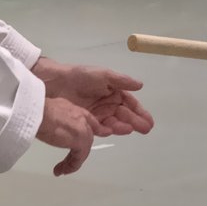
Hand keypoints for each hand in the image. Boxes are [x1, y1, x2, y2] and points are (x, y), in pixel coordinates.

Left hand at [33, 57, 153, 135]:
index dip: (140, 112)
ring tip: (131, 129)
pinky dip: (107, 130)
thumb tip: (140, 85)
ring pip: (114, 122)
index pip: (130, 104)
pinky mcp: (88, 122)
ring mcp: (98, 115)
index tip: (149, 121)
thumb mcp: (103, 75)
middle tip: (146, 129)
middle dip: (136, 122)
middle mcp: (108, 105)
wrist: (57, 83)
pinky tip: (113, 131)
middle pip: (125, 115)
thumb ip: (121, 81)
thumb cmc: (81, 76)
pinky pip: (100, 127)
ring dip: (123, 126)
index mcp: (114, 92)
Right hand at [36, 96, 106, 175]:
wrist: (39, 112)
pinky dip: (71, 166)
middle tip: (75, 161)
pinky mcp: (80, 140)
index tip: (104, 132)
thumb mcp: (47, 111)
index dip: (95, 128)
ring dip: (72, 161)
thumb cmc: (37, 110)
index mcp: (73, 109)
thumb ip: (52, 118)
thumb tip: (46, 125)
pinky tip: (63, 170)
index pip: (88, 119)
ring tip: (62, 169)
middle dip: (82, 149)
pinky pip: (79, 157)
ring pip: (84, 148)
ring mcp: (82, 129)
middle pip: (88, 136)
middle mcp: (80, 117)